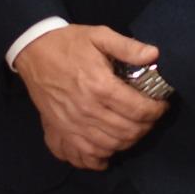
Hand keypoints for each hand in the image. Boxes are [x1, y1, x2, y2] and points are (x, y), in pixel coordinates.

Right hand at [16, 24, 167, 170]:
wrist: (33, 52)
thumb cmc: (68, 43)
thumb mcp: (99, 35)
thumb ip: (127, 46)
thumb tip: (154, 54)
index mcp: (100, 86)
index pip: (139, 110)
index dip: (156, 110)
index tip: (161, 105)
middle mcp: (88, 110)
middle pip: (128, 131)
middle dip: (146, 127)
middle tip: (150, 118)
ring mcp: (73, 124)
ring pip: (110, 146)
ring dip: (128, 141)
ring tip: (134, 129)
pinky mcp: (61, 131)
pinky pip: (84, 155)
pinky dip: (100, 158)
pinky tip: (109, 150)